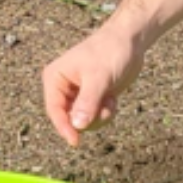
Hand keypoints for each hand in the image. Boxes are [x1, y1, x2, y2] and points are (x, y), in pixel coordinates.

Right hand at [42, 25, 144, 146]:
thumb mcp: (99, 77)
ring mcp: (77, 94)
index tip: (76, 142)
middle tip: (104, 107)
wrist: (129, 41)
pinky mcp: (91, 98)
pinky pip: (94, 117)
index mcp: (55, 78)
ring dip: (99, 115)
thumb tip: (77, 126)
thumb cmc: (110, 52)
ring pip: (83, 121)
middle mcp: (63, 88)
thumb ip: (88, 102)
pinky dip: (105, 112)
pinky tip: (112, 98)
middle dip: (89, 117)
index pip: (54, 110)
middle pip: (69, 119)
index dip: (63, 127)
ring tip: (109, 99)